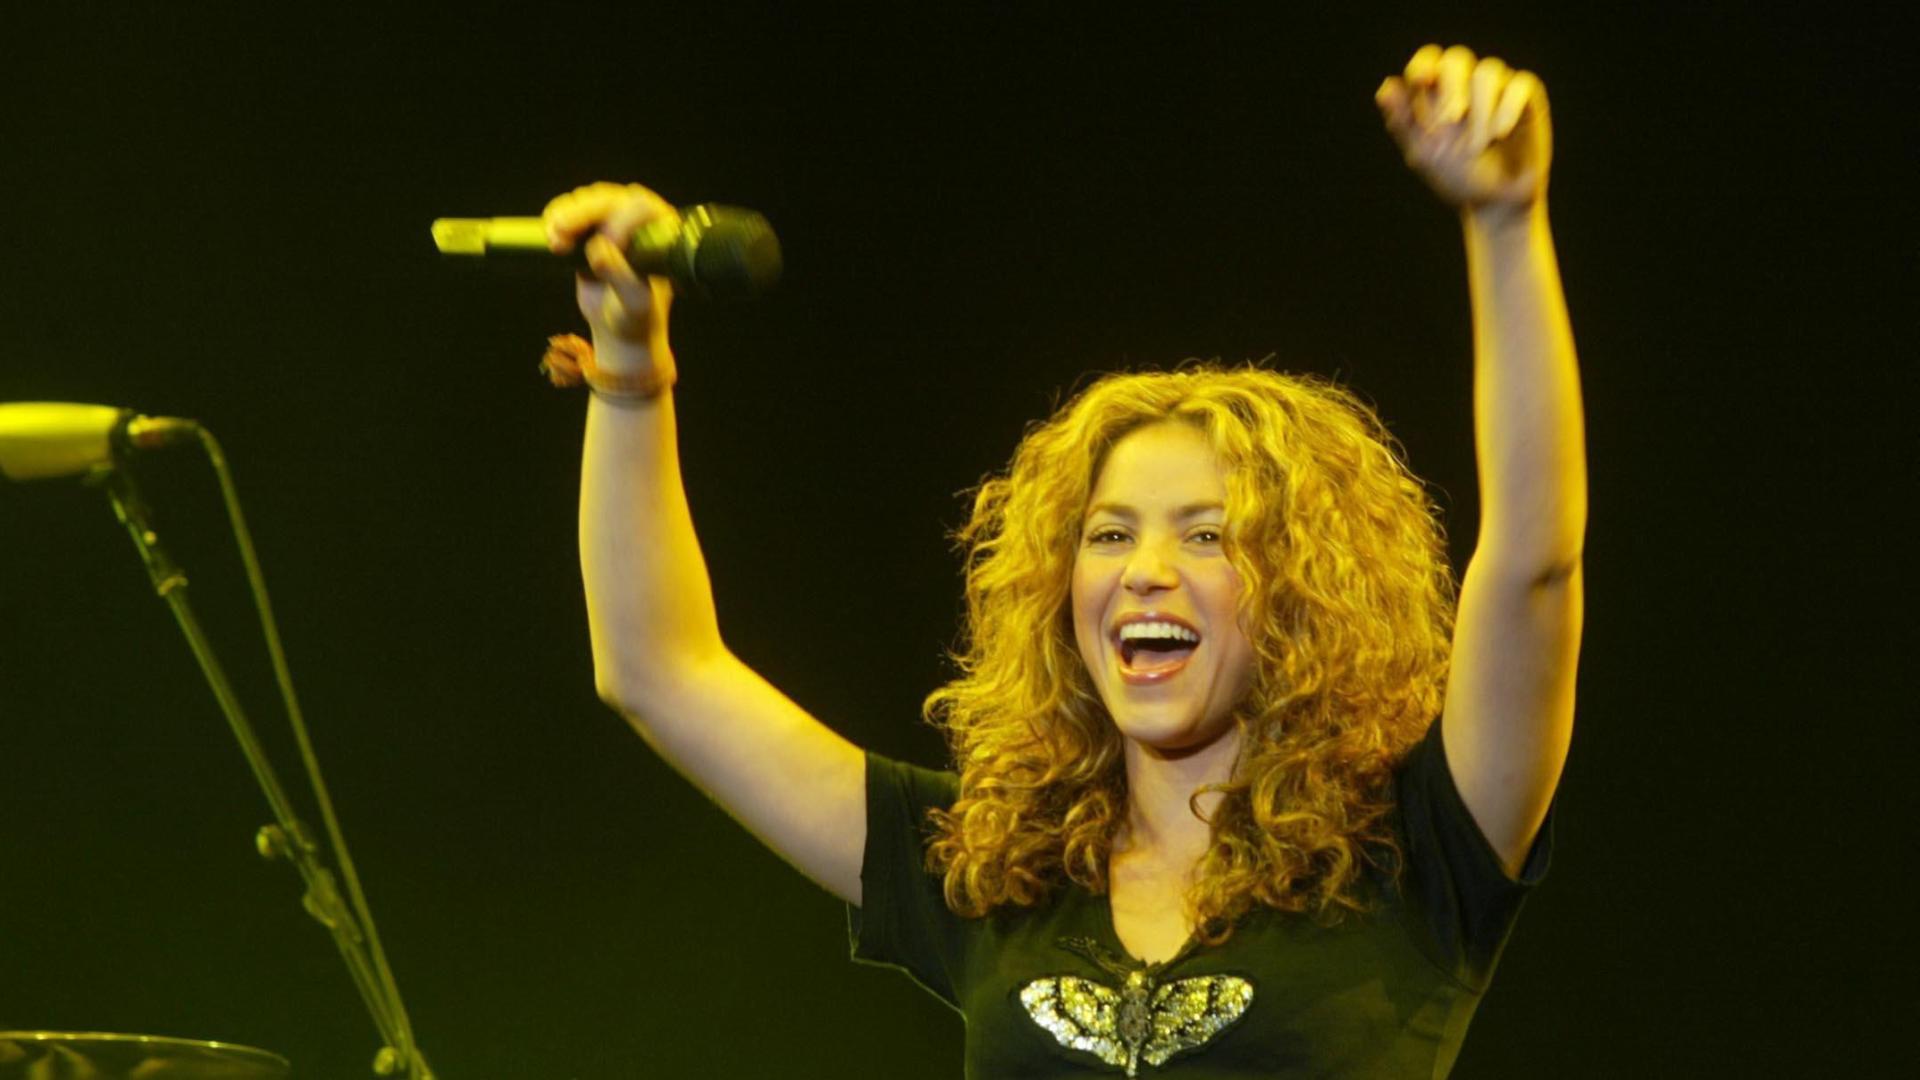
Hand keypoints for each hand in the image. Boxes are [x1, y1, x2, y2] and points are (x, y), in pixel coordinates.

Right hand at [542, 182, 676, 369]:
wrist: (618, 327)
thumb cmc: (636, 316)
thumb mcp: (634, 303)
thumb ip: (621, 278)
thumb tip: (597, 249)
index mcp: (661, 231)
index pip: (642, 209)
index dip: (621, 221)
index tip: (608, 243)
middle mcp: (639, 219)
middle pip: (608, 199)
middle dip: (582, 212)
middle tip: (560, 231)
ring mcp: (612, 220)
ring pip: (586, 201)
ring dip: (565, 215)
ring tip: (554, 242)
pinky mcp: (589, 228)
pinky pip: (570, 210)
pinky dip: (556, 216)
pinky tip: (548, 231)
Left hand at [1376, 45, 1550, 216]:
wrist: (1496, 202)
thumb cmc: (1458, 177)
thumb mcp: (1424, 153)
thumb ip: (1403, 122)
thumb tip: (1385, 87)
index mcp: (1439, 93)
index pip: (1429, 61)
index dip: (1423, 66)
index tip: (1421, 81)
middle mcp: (1468, 84)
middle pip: (1457, 59)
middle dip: (1451, 88)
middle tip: (1449, 122)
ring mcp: (1499, 87)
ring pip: (1487, 73)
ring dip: (1479, 110)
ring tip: (1478, 145)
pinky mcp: (1527, 97)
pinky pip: (1519, 86)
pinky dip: (1506, 109)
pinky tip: (1499, 134)